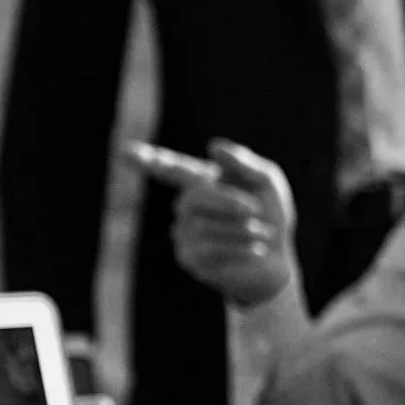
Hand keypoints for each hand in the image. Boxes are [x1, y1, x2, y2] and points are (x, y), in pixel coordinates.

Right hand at [155, 140, 296, 306]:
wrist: (277, 257)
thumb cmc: (270, 213)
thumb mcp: (267, 182)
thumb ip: (244, 163)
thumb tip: (212, 146)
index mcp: (202, 180)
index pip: (171, 168)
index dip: (149, 160)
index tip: (126, 152)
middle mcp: (186, 204)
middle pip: (195, 197)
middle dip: (229, 202)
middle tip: (257, 209)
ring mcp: (184, 232)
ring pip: (204, 226)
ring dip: (241, 228)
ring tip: (262, 232)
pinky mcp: (189, 258)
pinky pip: (207, 249)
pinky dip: (238, 247)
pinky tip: (256, 249)